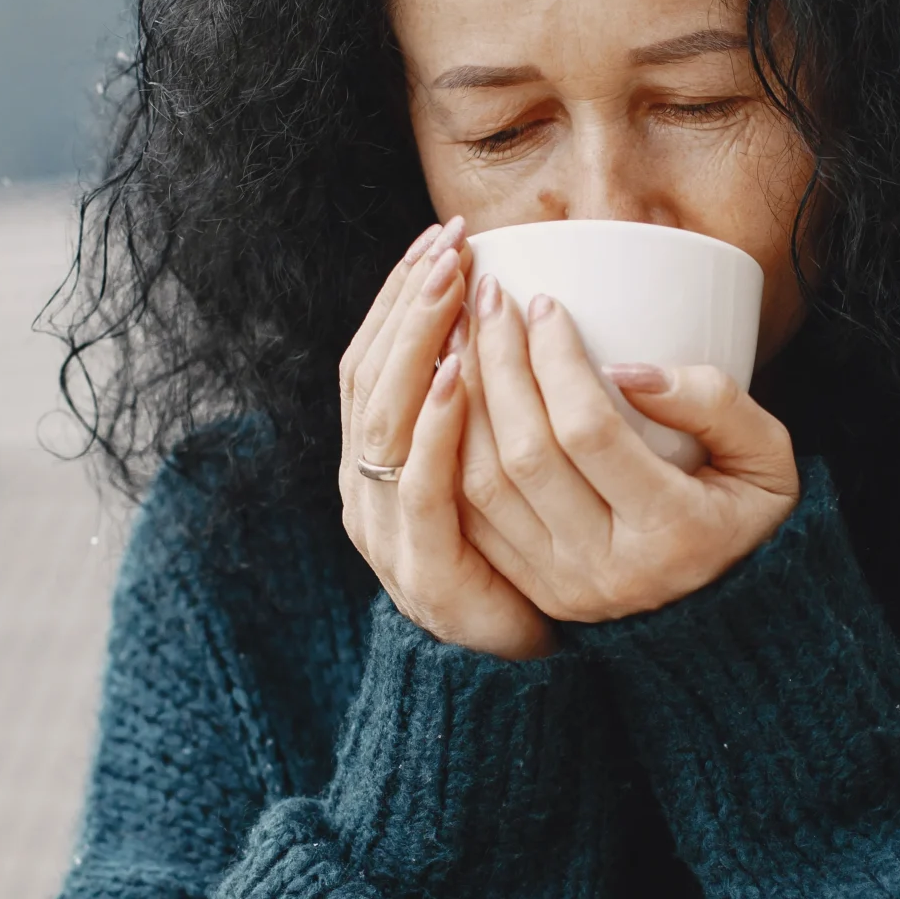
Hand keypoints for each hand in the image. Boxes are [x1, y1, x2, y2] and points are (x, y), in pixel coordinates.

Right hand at [339, 222, 555, 660]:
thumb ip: (490, 400)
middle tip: (452, 244)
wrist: (534, 661)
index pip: (369, 360)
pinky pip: (420, 489)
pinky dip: (430, 427)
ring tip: (455, 287)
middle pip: (366, 379)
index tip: (440, 237)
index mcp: (378, 462)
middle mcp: (366, 492)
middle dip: (408, 304)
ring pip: (382, 423)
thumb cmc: (530, 551)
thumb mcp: (500, 463)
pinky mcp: (425, 572)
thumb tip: (510, 309)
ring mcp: (388, 535)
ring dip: (416, 346)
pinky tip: (455, 375)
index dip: (398, 296)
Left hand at [456, 276, 800, 624]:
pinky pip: (471, 515)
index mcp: (673, 531)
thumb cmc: (749, 514)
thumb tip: (628, 369)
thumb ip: (716, 404)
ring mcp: (563, 586)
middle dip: (498, 364)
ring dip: (463, 403)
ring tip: (460, 335)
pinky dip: (452, 450)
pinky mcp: (533, 589)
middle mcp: (610, 568)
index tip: (544, 303)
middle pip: (526, 453)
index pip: (590, 431)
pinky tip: (450, 397)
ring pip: (483, 485)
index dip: (556, 360)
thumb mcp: (768, 457)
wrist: (730, 610)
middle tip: (490, 299)